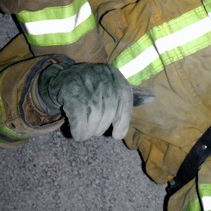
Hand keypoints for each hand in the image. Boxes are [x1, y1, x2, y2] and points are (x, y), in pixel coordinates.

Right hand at [37, 62, 152, 140]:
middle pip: (108, 110)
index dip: (123, 121)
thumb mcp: (109, 85)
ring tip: (86, 132)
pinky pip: (78, 118)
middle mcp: (101, 76)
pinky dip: (79, 130)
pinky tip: (78, 133)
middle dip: (102, 127)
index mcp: (114, 75)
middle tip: (96, 131)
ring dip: (90, 131)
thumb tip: (151, 98)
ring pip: (94, 116)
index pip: (124, 98)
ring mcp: (84, 82)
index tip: (117, 135)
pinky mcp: (69, 91)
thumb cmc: (90, 88)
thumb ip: (124, 95)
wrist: (59, 78)